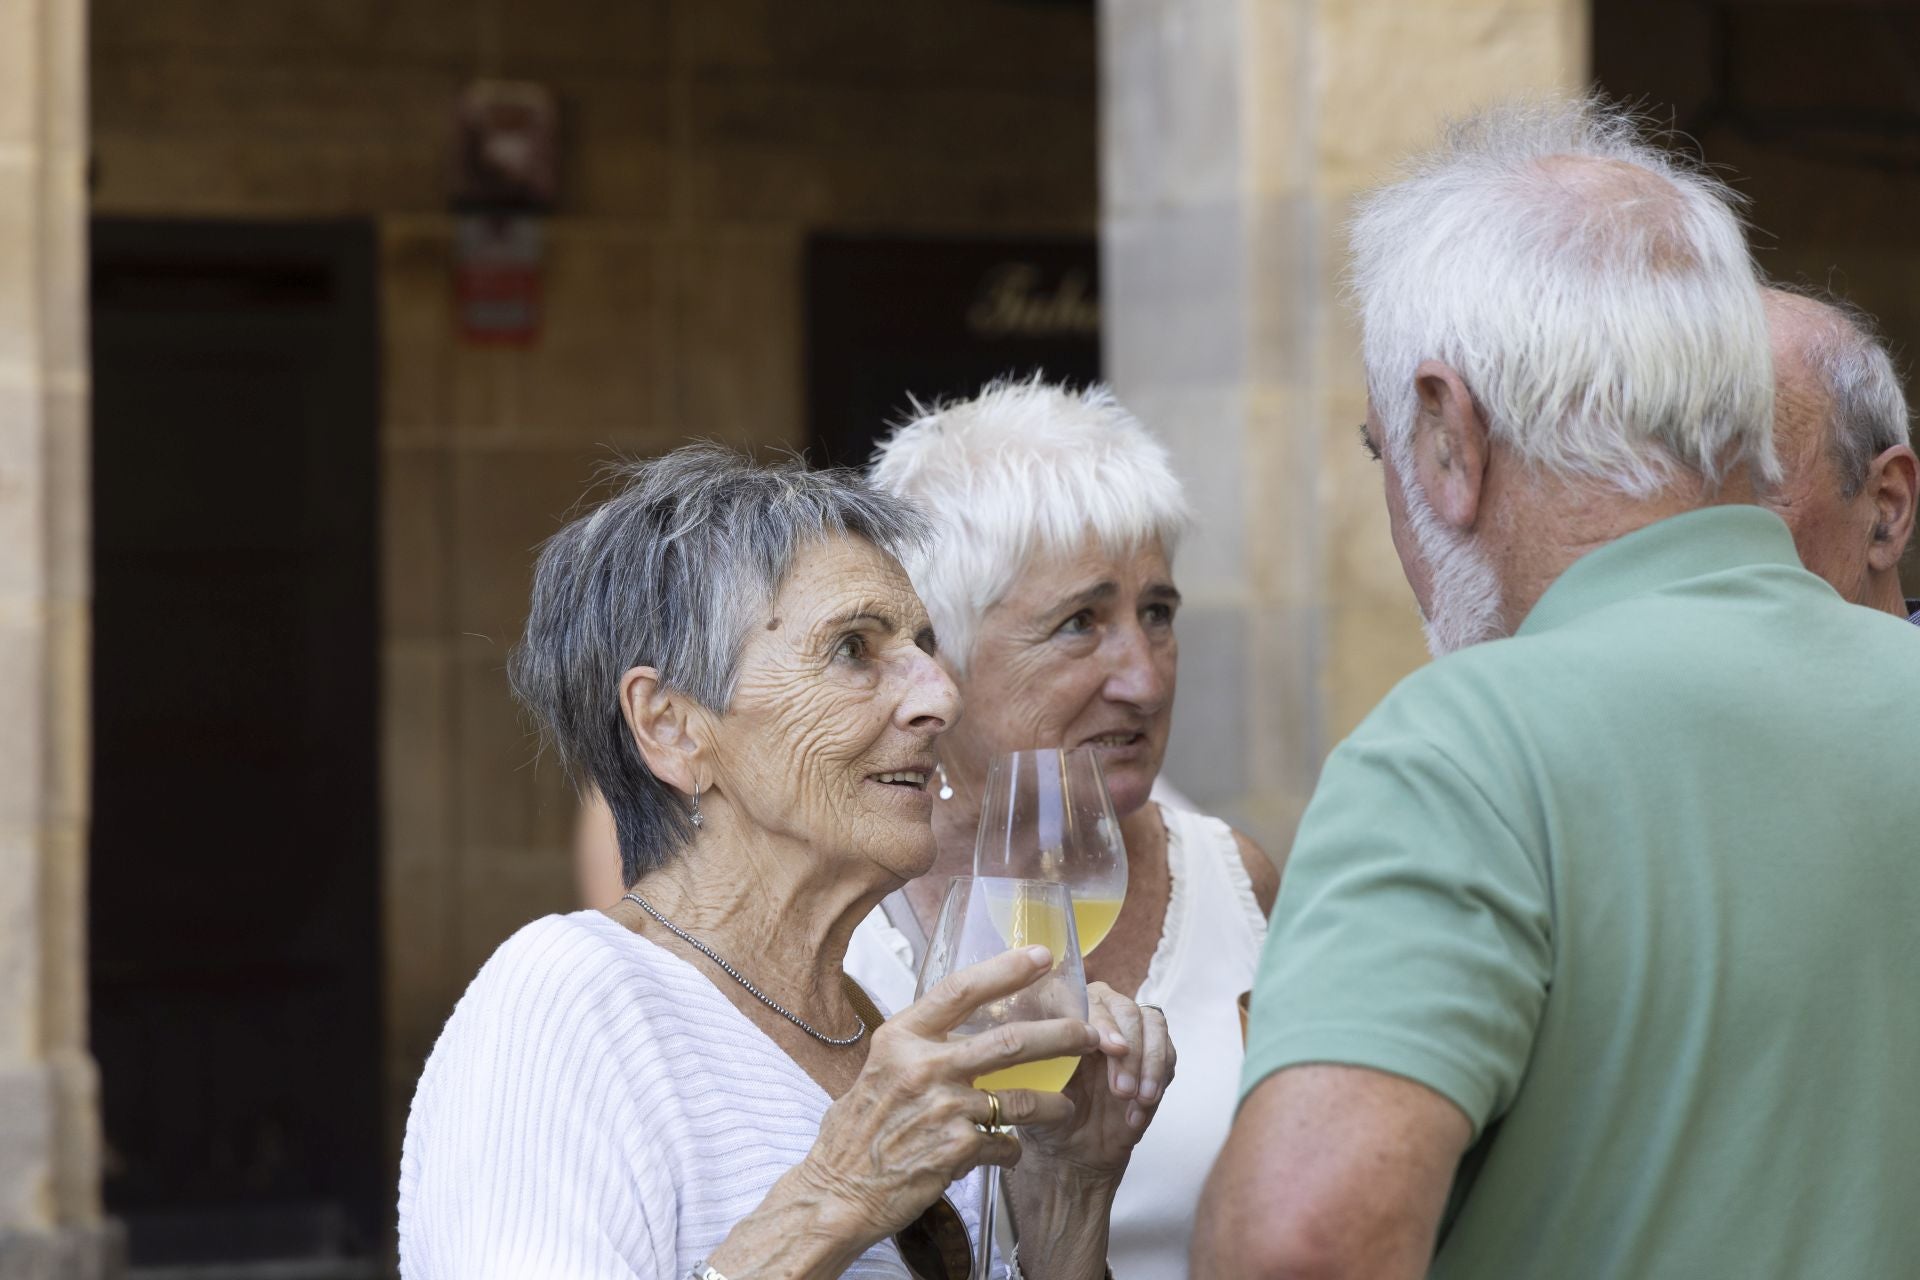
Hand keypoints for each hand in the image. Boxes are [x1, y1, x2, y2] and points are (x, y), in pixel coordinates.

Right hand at [791, 944, 1105, 1245]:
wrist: (837, 1194)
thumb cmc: (854, 1133)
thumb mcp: (879, 1070)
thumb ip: (919, 1048)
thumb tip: (956, 1027)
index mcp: (901, 1039)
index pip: (961, 990)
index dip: (1007, 969)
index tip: (1043, 956)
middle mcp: (923, 1067)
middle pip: (1010, 1041)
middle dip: (1061, 1036)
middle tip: (1091, 1034)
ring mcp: (941, 1109)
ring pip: (1020, 1099)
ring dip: (1053, 1104)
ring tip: (1066, 1106)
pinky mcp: (955, 1151)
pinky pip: (1005, 1144)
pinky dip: (1013, 1150)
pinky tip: (1010, 1153)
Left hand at [1020, 983, 1174, 1178]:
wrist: (1068, 1152)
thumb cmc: (1044, 1116)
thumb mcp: (1034, 1090)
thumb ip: (1046, 1063)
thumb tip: (1063, 1043)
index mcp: (1066, 1016)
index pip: (1090, 999)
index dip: (1103, 1021)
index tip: (1109, 1049)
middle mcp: (1099, 1019)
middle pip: (1127, 1009)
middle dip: (1130, 1048)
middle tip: (1122, 1087)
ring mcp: (1128, 1038)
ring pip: (1153, 1024)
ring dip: (1149, 1061)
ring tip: (1137, 1098)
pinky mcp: (1151, 1061)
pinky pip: (1168, 1056)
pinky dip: (1157, 1080)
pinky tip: (1137, 1112)